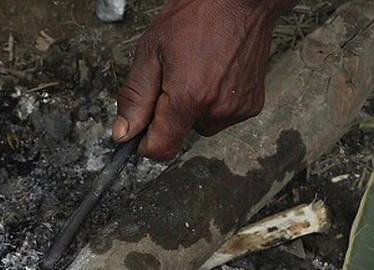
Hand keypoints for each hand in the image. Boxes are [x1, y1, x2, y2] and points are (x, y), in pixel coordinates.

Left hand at [113, 0, 291, 159]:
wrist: (242, 0)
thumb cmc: (198, 17)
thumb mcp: (151, 51)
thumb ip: (135, 97)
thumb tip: (122, 134)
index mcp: (188, 98)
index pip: (160, 149)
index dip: (144, 142)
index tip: (142, 127)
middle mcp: (216, 110)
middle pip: (179, 136)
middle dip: (170, 115)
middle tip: (176, 77)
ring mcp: (236, 110)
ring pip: (200, 125)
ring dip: (194, 108)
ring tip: (200, 71)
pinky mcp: (251, 106)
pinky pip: (221, 116)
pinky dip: (214, 102)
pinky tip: (217, 74)